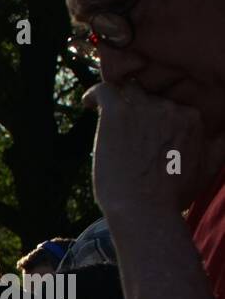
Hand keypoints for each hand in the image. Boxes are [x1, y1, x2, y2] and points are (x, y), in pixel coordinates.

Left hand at [84, 82, 224, 217]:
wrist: (145, 209)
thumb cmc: (172, 198)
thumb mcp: (207, 170)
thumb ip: (218, 147)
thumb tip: (222, 135)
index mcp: (191, 118)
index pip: (172, 104)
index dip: (156, 115)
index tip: (145, 128)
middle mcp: (170, 108)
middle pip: (151, 96)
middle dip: (138, 108)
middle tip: (124, 125)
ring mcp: (144, 109)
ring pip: (129, 89)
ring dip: (118, 97)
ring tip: (106, 108)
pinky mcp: (117, 114)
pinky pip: (104, 91)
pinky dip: (94, 94)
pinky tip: (87, 102)